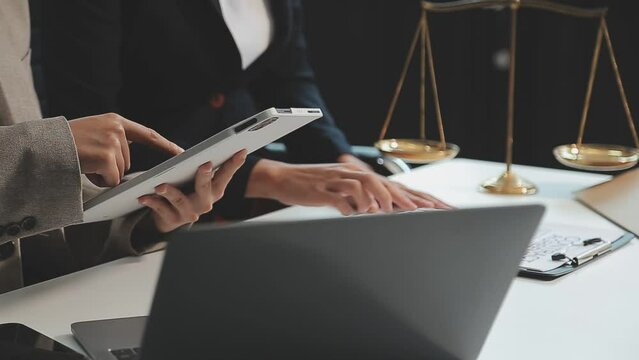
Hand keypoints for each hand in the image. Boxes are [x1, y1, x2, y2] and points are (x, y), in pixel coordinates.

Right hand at [69, 113, 183, 186]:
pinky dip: (98, 180)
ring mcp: (112, 142)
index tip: (181, 152)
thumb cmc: (64, 144)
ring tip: (84, 162)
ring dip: (102, 174)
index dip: (165, 145)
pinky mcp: (106, 157)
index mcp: (115, 121)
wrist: (41, 147)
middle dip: (110, 167)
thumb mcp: (93, 132)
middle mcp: (116, 128)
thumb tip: (127, 160)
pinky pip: (111, 180)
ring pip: (119, 172)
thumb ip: (113, 139)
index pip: (147, 134)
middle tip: (88, 159)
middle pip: (127, 161)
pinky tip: (84, 169)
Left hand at [138, 150, 246, 232]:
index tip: (240, 150)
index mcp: (215, 190)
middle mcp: (205, 202)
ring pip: (181, 200)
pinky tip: (144, 197)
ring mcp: (190, 213)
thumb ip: (205, 169)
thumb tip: (209, 151)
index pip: (227, 174)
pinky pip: (162, 210)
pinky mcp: (173, 220)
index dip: (234, 163)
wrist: (168, 218)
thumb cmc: (185, 191)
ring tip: (160, 185)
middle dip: (206, 176)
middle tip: (205, 165)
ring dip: (170, 192)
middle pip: (207, 188)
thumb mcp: (197, 181)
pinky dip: (153, 202)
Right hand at [245, 159, 450, 215]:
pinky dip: (349, 205)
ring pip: (364, 185)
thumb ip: (359, 198)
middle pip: (384, 184)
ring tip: (386, 211)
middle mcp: (351, 175)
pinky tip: (354, 214)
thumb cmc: (312, 187)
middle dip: (405, 197)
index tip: (434, 207)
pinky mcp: (321, 190)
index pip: (392, 186)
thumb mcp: (339, 190)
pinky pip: (339, 197)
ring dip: (377, 199)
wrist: (282, 178)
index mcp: (358, 176)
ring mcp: (337, 181)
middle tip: (423, 210)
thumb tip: (377, 210)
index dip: (414, 196)